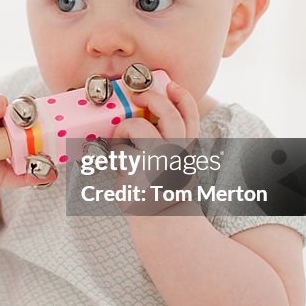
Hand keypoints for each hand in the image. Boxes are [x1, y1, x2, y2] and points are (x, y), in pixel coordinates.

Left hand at [111, 81, 200, 215]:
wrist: (162, 220)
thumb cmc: (162, 188)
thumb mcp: (174, 162)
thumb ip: (169, 139)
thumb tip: (144, 113)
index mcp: (187, 147)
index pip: (190, 115)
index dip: (182, 96)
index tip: (171, 84)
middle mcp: (176, 152)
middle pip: (168, 113)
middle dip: (150, 96)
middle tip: (137, 94)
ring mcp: (159, 162)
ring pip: (138, 126)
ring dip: (124, 128)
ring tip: (122, 139)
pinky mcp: (139, 172)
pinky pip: (120, 150)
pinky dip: (116, 153)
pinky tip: (120, 164)